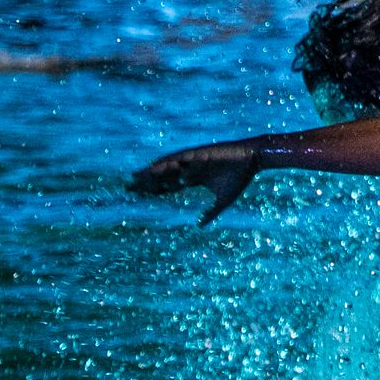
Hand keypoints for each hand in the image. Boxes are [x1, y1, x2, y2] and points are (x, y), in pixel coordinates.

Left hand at [131, 141, 260, 224]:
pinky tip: (153, 166)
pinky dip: (165, 162)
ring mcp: (192, 161)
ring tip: (135, 177)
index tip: (139, 195)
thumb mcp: (223, 201)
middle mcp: (189, 169)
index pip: (169, 186)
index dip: (154, 190)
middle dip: (146, 182)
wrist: (251, 160)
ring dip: (151, 172)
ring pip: (166, 167)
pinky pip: (177, 158)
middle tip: (128, 187)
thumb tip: (199, 226)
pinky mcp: (197, 153)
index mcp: (193, 179)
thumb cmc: (239, 179)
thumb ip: (211, 213)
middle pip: (162, 176)